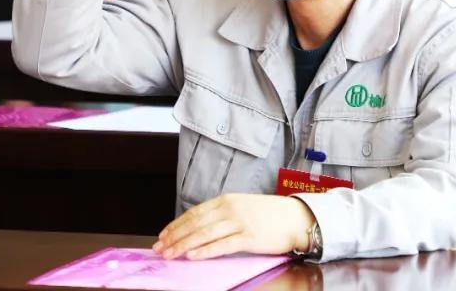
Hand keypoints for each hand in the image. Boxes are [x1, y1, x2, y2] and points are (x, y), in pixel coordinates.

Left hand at [153, 194, 314, 260]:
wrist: (296, 218)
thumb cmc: (269, 215)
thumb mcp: (242, 207)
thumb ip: (222, 214)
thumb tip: (198, 228)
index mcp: (227, 200)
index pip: (194, 213)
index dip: (176, 225)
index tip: (162, 236)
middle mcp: (230, 208)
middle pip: (195, 224)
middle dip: (174, 237)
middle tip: (159, 248)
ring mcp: (240, 222)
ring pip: (204, 234)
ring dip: (183, 245)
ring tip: (170, 254)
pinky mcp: (249, 237)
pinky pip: (222, 245)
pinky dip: (205, 251)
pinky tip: (192, 256)